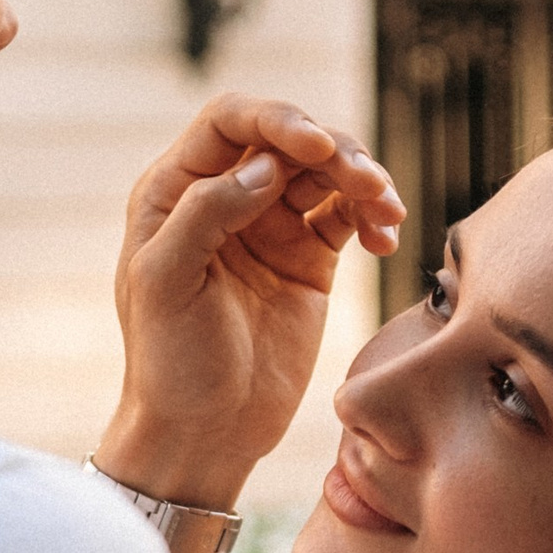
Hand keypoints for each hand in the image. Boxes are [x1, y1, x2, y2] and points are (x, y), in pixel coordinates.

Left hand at [96, 99, 403, 510]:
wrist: (205, 433)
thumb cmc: (170, 362)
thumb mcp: (166, 283)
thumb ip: (206, 213)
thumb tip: (266, 166)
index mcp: (175, 190)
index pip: (230, 121)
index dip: (276, 119)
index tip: (316, 146)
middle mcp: (224, 196)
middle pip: (288, 140)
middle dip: (334, 150)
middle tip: (367, 184)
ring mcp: (270, 226)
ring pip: (326, 172)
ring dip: (363, 179)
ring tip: (386, 213)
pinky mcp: (309, 259)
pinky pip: (349, 214)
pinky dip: (373, 215)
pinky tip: (386, 238)